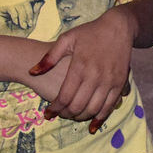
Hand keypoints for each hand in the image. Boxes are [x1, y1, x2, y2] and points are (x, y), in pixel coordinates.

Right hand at [0, 0, 44, 36]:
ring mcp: (7, 9)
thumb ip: (35, 14)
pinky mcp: (0, 10)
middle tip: (29, 24)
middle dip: (29, 14)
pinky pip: (11, 8)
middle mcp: (15, 10)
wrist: (6, 44)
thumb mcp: (30, 26)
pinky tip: (15, 22)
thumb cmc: (17, 37)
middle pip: (26, 4)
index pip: (29, 3)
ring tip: (22, 26)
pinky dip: (15, 16)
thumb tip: (41, 2)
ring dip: (23, 17)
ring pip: (19, 6)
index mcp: (22, 13)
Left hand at [29, 8, 133, 129]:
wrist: (118, 27)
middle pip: (78, 106)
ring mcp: (109, 81)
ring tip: (73, 116)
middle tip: (60, 115)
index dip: (55, 109)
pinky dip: (100, 118)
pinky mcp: (120, 83)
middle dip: (66, 114)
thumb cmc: (90, 32)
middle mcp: (95, 76)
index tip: (48, 114)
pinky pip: (110, 106)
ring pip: (93, 109)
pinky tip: (92, 125)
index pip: (64, 96)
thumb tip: (32, 72)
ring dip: (81, 117)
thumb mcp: (67, 39)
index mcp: (79, 66)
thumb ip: (49, 57)